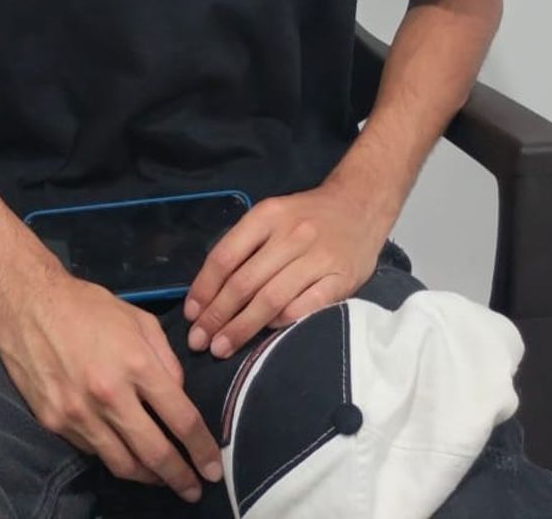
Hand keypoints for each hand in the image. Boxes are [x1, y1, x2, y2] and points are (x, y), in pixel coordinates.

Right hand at [0, 267, 221, 502]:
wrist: (27, 304)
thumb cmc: (88, 306)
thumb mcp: (140, 320)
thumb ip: (166, 360)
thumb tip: (178, 397)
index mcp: (137, 364)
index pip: (181, 419)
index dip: (202, 449)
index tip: (213, 468)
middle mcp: (109, 396)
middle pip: (155, 453)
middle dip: (180, 477)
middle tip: (194, 490)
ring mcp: (79, 414)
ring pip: (122, 464)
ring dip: (148, 477)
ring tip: (162, 479)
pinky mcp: (54, 423)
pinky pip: (93, 451)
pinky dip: (114, 455)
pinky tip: (123, 451)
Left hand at [183, 184, 390, 359]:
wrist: (360, 204)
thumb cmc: (307, 215)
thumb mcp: (272, 216)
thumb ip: (245, 247)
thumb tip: (209, 293)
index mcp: (267, 216)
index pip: (226, 256)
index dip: (204, 289)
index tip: (191, 315)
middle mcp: (291, 235)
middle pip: (245, 283)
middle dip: (217, 316)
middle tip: (199, 341)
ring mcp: (318, 257)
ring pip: (271, 299)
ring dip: (242, 327)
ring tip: (222, 347)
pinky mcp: (342, 278)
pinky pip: (306, 306)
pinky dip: (283, 322)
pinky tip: (267, 335)